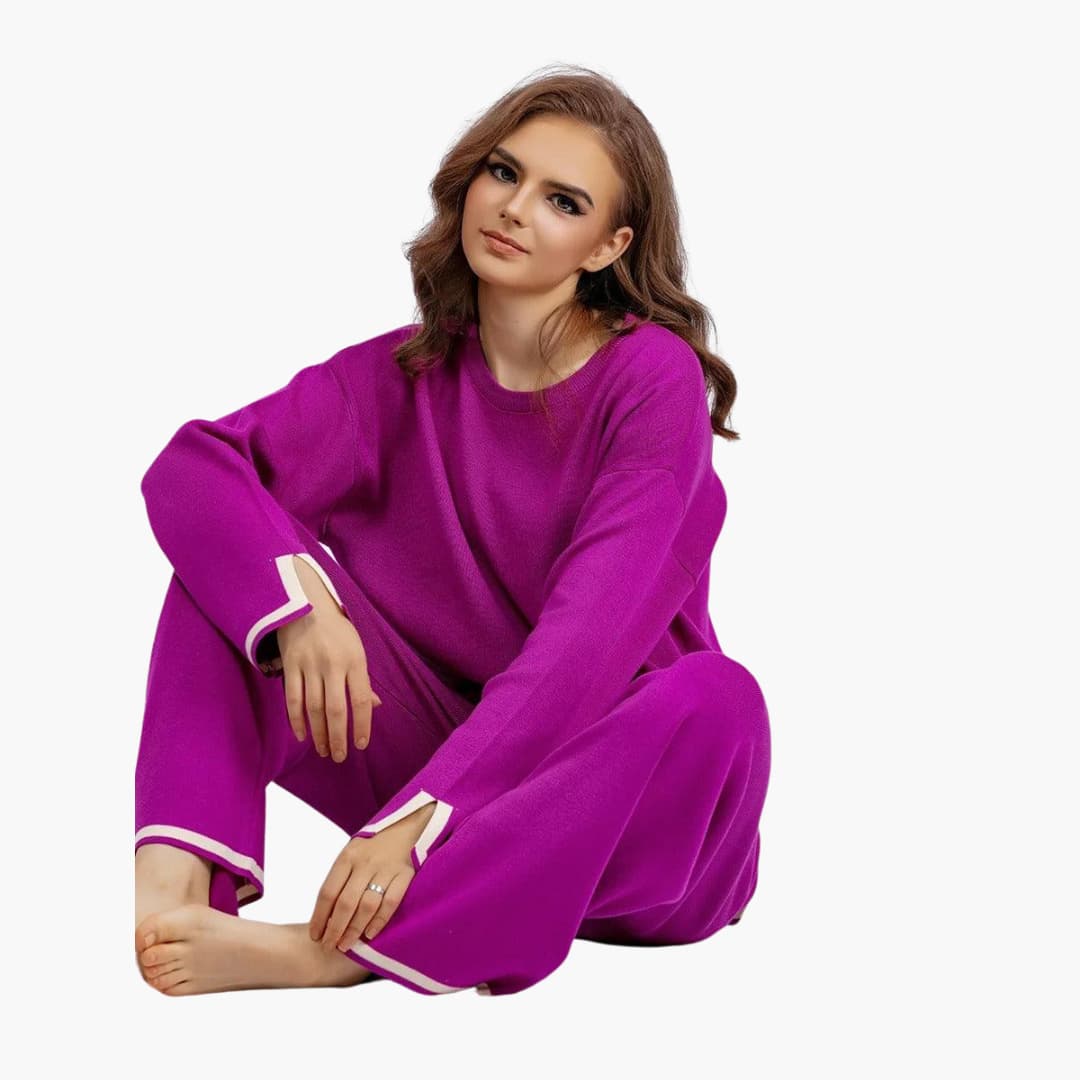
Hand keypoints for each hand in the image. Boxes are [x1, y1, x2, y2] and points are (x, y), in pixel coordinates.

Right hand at [277, 556, 382, 761]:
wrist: (306, 604)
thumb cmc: (337, 631)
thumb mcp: (357, 649)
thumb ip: (363, 680)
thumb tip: (375, 707)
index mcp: (355, 660)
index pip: (361, 700)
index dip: (362, 725)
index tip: (361, 745)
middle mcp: (333, 664)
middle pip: (336, 709)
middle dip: (338, 737)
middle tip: (339, 757)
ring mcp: (310, 665)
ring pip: (313, 708)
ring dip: (318, 734)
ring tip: (324, 750)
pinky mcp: (290, 665)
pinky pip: (293, 699)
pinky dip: (296, 721)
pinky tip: (302, 736)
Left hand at [309, 802, 436, 952]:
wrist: (406, 826)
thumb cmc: (373, 848)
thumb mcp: (352, 854)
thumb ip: (340, 880)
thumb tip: (325, 917)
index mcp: (347, 856)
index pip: (328, 892)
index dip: (319, 917)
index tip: (315, 936)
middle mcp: (365, 862)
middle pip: (346, 902)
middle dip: (335, 929)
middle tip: (329, 947)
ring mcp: (386, 868)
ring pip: (367, 905)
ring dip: (355, 929)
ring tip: (346, 945)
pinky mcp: (406, 874)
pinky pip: (391, 902)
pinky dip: (379, 921)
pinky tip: (370, 934)